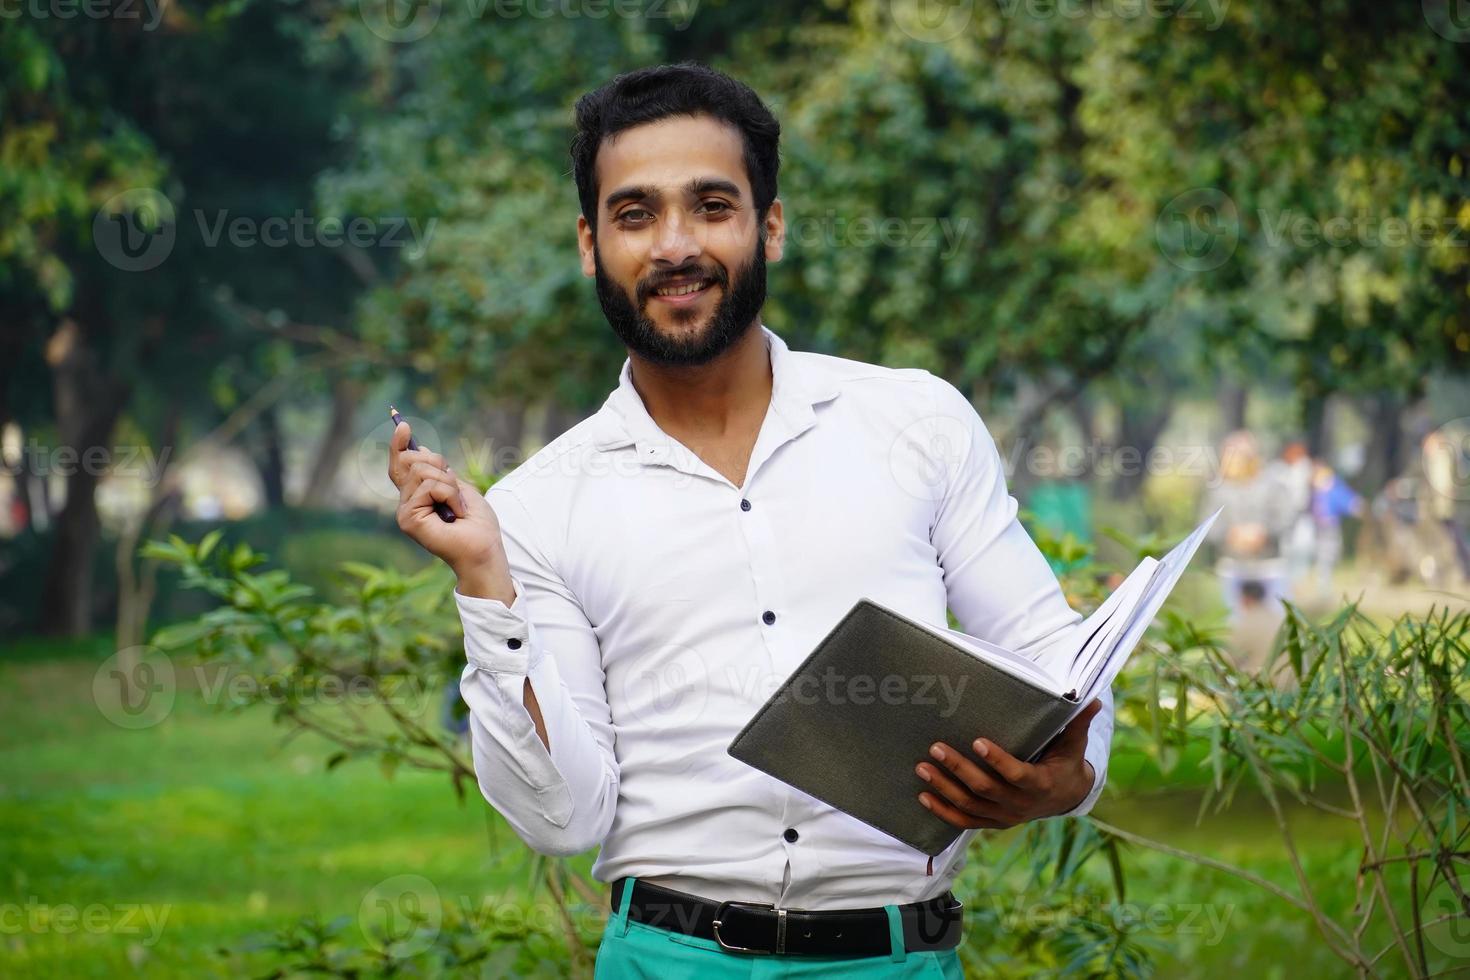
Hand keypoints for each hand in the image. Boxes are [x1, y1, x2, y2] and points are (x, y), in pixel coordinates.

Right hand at [388, 421, 507, 583]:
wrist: (484, 550)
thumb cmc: (478, 524)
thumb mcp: (460, 488)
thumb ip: (440, 472)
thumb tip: (421, 450)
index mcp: (418, 496)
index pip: (401, 466)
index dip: (399, 445)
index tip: (402, 425)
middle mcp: (407, 503)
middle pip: (410, 461)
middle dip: (438, 464)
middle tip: (454, 487)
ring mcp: (405, 512)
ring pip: (421, 471)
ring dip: (448, 484)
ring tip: (457, 506)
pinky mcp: (408, 519)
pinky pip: (429, 487)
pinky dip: (450, 495)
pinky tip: (455, 513)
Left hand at [914, 698, 1101, 829]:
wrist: (1064, 797)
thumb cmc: (1064, 762)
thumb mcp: (1073, 743)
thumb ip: (1077, 722)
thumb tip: (1094, 697)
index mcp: (1039, 783)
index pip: (1016, 774)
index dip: (997, 761)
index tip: (977, 741)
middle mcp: (1019, 804)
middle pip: (984, 789)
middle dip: (958, 769)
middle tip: (935, 748)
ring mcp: (1004, 816)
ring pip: (969, 806)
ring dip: (943, 788)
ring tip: (921, 768)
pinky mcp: (992, 822)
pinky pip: (964, 821)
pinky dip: (943, 811)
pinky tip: (923, 797)